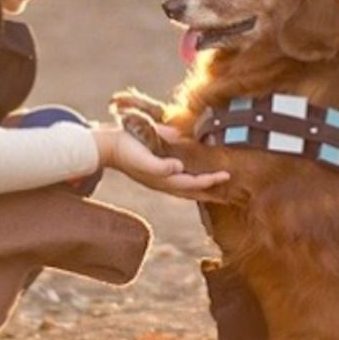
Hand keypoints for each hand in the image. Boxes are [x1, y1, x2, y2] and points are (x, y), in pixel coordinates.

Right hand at [92, 125, 229, 191]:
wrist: (107, 146)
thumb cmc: (126, 150)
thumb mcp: (142, 158)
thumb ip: (159, 167)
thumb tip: (178, 167)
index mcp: (163, 179)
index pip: (192, 183)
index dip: (210, 181)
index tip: (226, 175)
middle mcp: (163, 181)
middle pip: (192, 191)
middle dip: (210, 192)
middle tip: (230, 193)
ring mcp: (159, 177)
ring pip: (186, 187)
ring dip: (202, 188)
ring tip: (217, 189)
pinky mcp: (156, 170)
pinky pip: (178, 178)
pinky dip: (191, 179)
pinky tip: (195, 175)